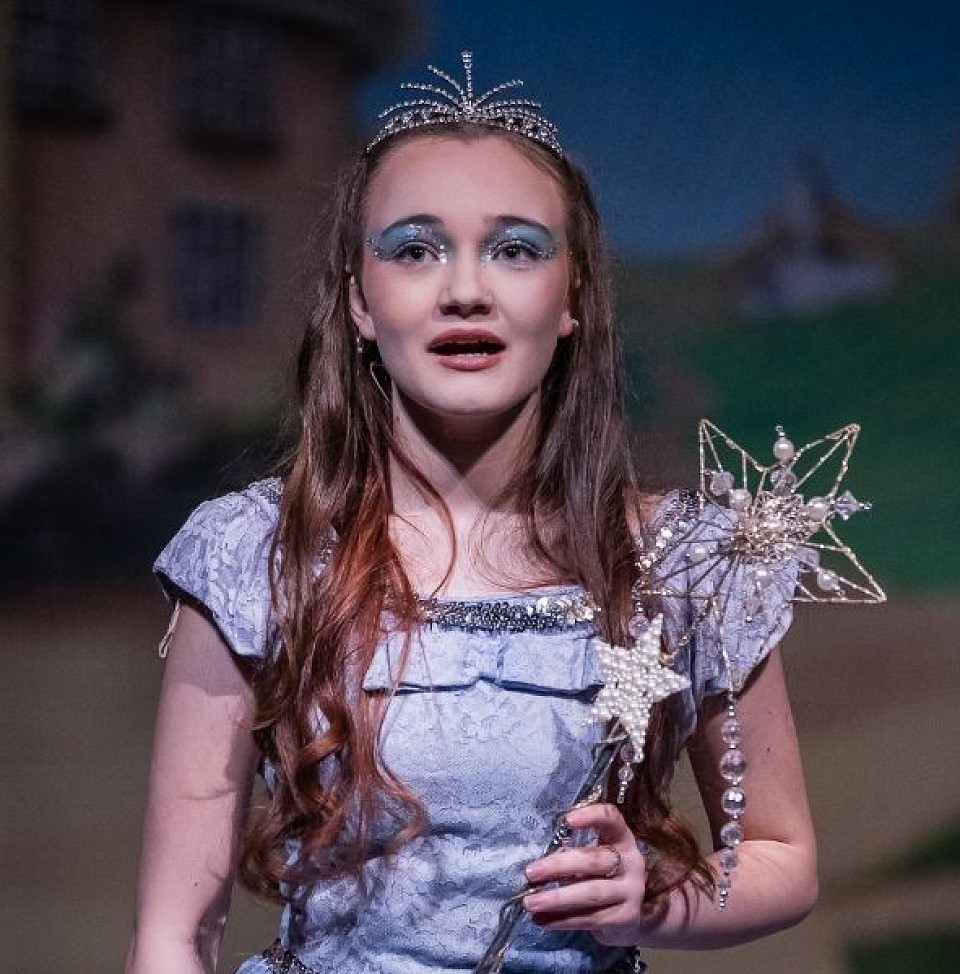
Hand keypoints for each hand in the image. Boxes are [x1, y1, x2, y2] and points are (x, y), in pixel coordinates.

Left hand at [522, 803, 647, 945]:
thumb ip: (573, 854)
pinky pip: (590, 918)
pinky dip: (563, 920)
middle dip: (558, 866)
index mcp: (622, 839)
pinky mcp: (626, 917)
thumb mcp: (593, 858)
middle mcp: (631, 862)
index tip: (567, 820)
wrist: (630, 914)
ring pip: (591, 893)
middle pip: (594, 860)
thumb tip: (541, 864)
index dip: (592, 816)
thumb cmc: (602, 875)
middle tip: (530, 873)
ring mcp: (632, 891)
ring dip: (557, 898)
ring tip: (530, 902)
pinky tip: (542, 920)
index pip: (611, 819)